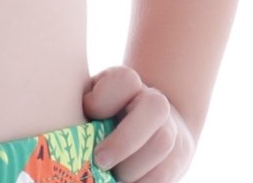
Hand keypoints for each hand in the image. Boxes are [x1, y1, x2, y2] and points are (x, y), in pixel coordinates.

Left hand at [82, 66, 195, 181]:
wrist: (147, 125)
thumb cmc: (103, 114)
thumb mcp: (89, 103)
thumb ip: (82, 108)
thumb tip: (72, 130)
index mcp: (128, 83)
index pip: (125, 80)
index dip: (104, 99)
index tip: (88, 113)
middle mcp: (154, 100)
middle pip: (154, 109)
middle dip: (124, 140)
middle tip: (100, 160)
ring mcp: (172, 127)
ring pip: (163, 143)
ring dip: (133, 166)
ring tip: (114, 177)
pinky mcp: (179, 156)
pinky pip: (166, 173)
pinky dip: (143, 181)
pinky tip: (126, 182)